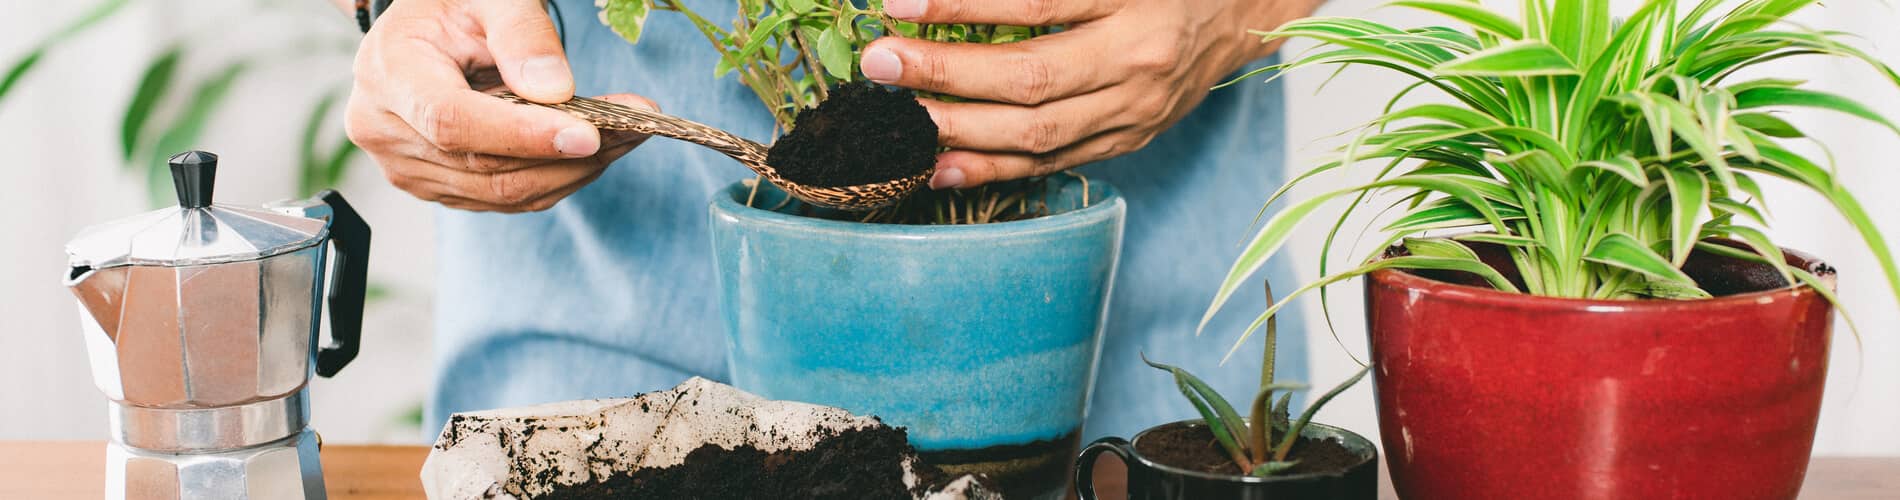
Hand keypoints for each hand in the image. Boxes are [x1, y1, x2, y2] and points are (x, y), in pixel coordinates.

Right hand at [345, 0, 655, 211]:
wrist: (428, 28)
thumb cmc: (457, 2)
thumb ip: (522, 34)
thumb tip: (555, 91)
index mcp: (390, 74)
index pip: (453, 122)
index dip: (523, 136)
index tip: (588, 134)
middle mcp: (385, 130)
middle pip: (486, 166)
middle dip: (570, 153)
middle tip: (636, 127)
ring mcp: (408, 167)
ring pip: (503, 192)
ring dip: (574, 171)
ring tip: (627, 136)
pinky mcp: (438, 187)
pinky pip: (506, 197)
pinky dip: (558, 178)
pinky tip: (594, 151)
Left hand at [863, 0, 1321, 188]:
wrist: (1247, 13)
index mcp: (1136, 0)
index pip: (1038, 2)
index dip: (964, 4)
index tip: (899, 2)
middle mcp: (1138, 60)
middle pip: (1030, 77)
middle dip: (945, 73)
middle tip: (880, 63)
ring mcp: (1135, 111)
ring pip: (1037, 131)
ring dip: (958, 128)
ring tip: (897, 119)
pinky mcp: (1127, 142)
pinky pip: (1052, 162)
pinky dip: (993, 168)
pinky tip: (940, 167)